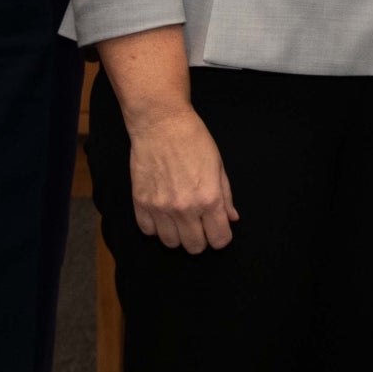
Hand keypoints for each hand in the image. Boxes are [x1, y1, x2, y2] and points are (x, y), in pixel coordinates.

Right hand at [126, 104, 238, 253]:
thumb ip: (226, 196)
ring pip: (171, 243)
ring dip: (177, 234)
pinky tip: (162, 212)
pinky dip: (156, 226)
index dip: (221, 236)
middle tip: (199, 223)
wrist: (161, 124)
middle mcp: (185, 208)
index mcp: (209, 199)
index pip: (219, 240)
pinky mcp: (141, 203)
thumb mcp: (218, 166)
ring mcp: (160, 208)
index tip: (218, 228)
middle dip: (201, 239)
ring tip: (179, 217)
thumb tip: (231, 218)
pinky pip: (148, 231)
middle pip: (195, 247)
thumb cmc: (194, 140)